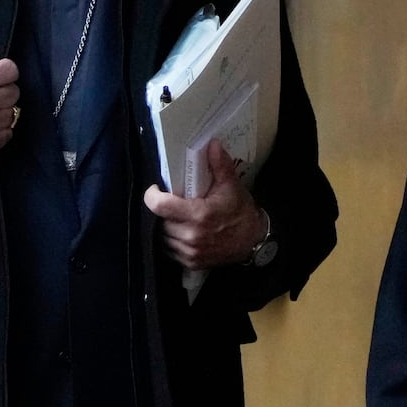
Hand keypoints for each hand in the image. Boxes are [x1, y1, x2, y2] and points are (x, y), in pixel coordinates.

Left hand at [142, 139, 266, 269]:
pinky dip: (172, 240)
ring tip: (177, 216)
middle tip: (173, 202)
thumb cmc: (241, 212)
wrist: (254, 241)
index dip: (152, 195)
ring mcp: (189, 252)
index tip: (156, 188)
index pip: (160, 206)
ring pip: (162, 236)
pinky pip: (169, 250)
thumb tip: (212, 144)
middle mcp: (190, 236)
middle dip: (163, 209)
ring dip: (166, 225)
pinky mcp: (190, 263)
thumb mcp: (231, 186)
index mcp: (198, 215)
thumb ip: (219, 165)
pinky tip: (183, 231)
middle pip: (159, 220)